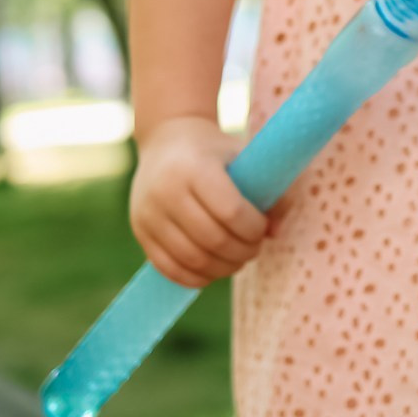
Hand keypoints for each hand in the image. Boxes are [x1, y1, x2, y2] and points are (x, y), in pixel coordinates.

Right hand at [129, 115, 269, 287]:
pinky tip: (213, 270)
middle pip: (213, 239)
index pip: (230, 211)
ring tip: (237, 259)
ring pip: (192, 259)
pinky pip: (168, 267)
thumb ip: (271, 191)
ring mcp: (149, 212)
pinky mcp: (140, 230)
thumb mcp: (244, 158)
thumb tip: (276, 232)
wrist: (167, 139)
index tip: (262, 227)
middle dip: (242, 251)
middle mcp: (167, 190)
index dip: (253, 228)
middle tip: (253, 247)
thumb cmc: (215, 152)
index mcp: (196, 167)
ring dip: (222, 268)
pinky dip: (195, 277)